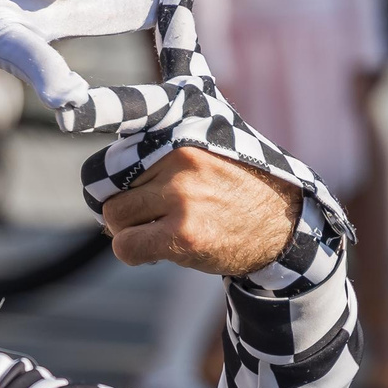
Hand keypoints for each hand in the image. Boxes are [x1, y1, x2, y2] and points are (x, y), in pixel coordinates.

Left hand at [99, 144, 301, 273]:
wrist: (282, 226)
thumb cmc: (237, 187)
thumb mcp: (210, 144)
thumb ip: (167, 141)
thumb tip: (106, 164)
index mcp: (180, 135)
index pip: (115, 154)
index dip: (110, 179)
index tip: (119, 190)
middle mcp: (179, 159)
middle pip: (110, 190)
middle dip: (123, 209)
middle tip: (148, 218)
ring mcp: (182, 197)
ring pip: (115, 218)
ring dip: (129, 232)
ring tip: (157, 232)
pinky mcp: (183, 234)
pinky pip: (126, 247)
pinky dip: (134, 253)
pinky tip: (158, 251)